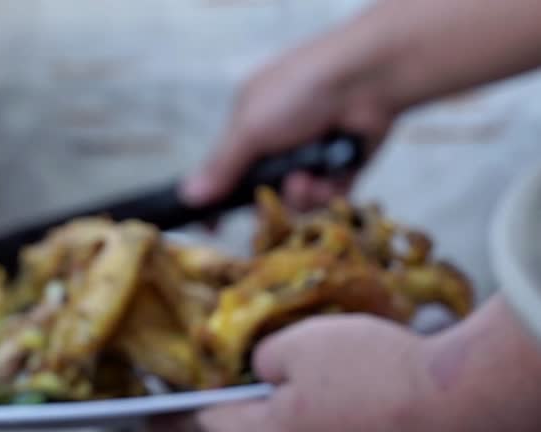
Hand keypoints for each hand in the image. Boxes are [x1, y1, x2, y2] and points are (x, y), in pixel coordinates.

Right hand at [181, 40, 394, 210]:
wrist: (366, 80)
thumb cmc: (300, 92)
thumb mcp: (250, 128)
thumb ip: (221, 166)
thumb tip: (188, 196)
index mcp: (250, 127)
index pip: (226, 171)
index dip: (218, 201)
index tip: (211, 227)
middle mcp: (279, 144)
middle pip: (262, 194)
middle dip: (267, 202)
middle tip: (269, 202)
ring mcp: (312, 158)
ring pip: (296, 202)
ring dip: (300, 196)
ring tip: (307, 179)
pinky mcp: (343, 170)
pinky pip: (327, 199)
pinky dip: (327, 192)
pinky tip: (330, 177)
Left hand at [197, 315, 464, 431]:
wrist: (458, 405)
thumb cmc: (370, 372)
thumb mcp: (296, 345)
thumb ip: (260, 359)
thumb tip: (261, 373)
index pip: (204, 420)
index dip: (174, 407)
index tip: (148, 410)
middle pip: (253, 426)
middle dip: (255, 394)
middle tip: (272, 360)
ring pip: (294, 429)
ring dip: (299, 399)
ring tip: (329, 367)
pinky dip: (332, 411)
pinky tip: (356, 387)